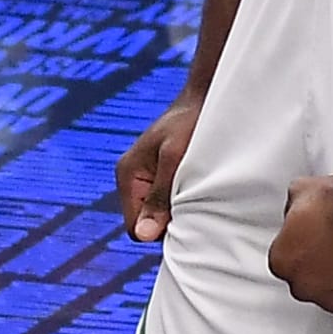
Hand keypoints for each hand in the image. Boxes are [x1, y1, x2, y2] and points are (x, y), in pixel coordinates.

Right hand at [117, 91, 204, 244]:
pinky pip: (170, 203)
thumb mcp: (175, 159)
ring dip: (179, 211)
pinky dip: (184, 202)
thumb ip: (159, 196)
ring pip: (160, 214)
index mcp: (128, 175)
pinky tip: (199, 189)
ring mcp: (148, 180)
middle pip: (148, 224)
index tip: (186, 219)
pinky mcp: (163, 178)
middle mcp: (133, 179)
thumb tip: (144, 234)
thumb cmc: (189, 122)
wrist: (204, 99)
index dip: (159, 231)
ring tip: (198, 192)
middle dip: (169, 221)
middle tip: (196, 205)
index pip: (136, 228)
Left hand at [269, 176, 332, 325]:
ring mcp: (330, 301)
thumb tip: (293, 218)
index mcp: (282, 260)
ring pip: (330, 299)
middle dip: (320, 269)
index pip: (287, 262)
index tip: (319, 241)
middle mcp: (301, 286)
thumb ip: (290, 211)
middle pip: (307, 283)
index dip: (304, 250)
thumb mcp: (301, 190)